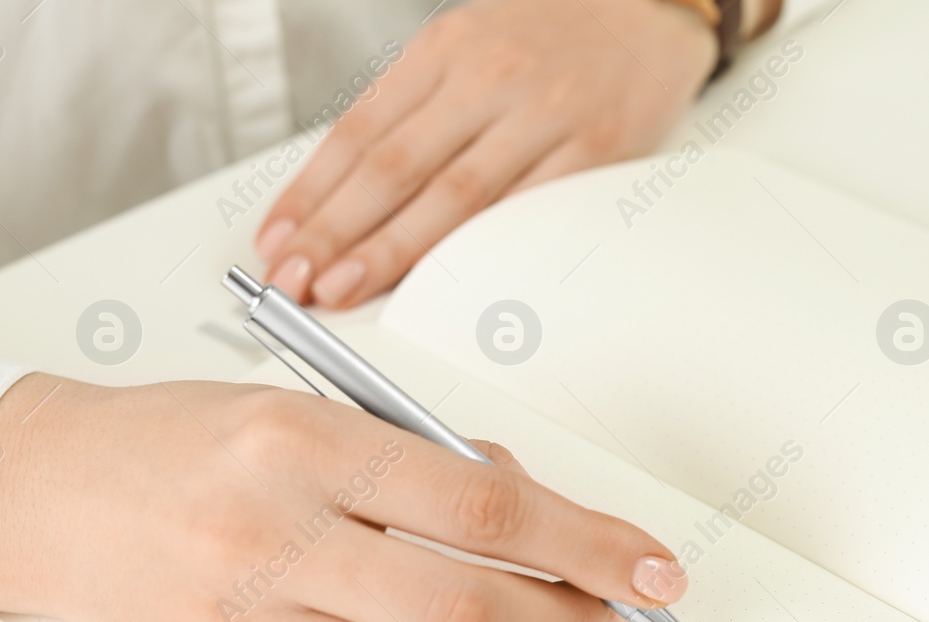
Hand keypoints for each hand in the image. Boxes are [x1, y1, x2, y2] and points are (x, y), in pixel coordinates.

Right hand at [0, 375, 689, 621]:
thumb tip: (540, 512)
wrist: (58, 496)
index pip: (483, 505)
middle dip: (564, 620)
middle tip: (599, 615)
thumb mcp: (310, 408)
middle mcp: (269, 537)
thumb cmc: (195, 443)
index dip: (588, 544)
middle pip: (465, 607)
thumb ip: (425, 459)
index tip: (652, 570)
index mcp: (302, 445)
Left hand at [255, 0, 716, 307]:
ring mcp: (542, 115)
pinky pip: (523, 212)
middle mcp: (488, 76)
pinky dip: (476, 252)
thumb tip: (346, 190)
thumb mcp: (471, 45)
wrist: (652, 7)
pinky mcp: (592, 151)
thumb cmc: (555, 36)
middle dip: (333, 231)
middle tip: (295, 278)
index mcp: (446, 48)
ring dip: (389, 251)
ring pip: (451, 198)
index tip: (277, 238)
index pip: (359, 131)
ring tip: (343, 287)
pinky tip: (441, 281)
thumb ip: (417, 108)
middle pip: (393, 168)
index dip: (311, 193)